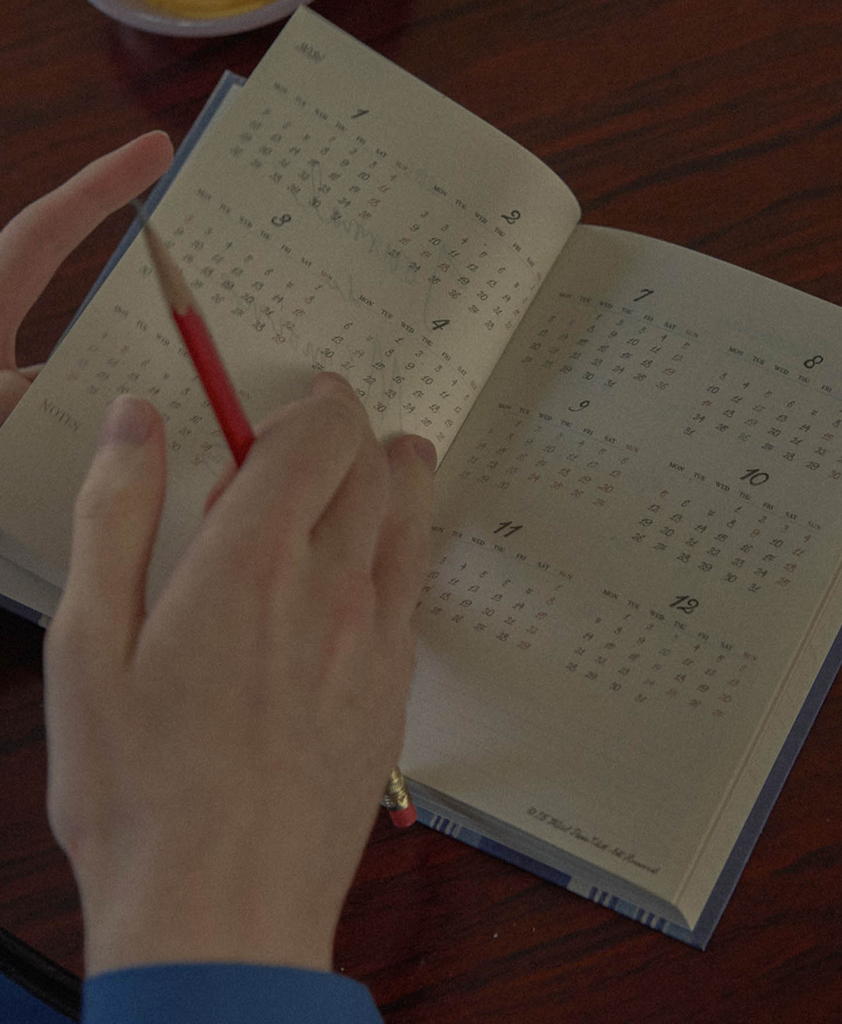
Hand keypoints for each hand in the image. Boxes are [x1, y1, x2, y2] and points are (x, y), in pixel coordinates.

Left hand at [0, 132, 173, 424]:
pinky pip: (65, 423)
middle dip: (138, 317)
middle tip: (199, 318)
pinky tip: (119, 468)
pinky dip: (91, 440)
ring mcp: (10, 384)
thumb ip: (10, 390)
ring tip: (169, 420)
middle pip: (81, 308)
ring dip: (116, 397)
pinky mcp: (15, 427)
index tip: (153, 149)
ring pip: (79, 378)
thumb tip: (83, 404)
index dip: (100, 186)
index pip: (48, 229)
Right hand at [45, 374, 435, 974]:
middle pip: (376, 467)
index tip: (302, 396)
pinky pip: (416, 587)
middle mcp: (332, 588)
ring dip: (399, 478)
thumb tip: (134, 425)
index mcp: (252, 563)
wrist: (223, 911)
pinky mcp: (394, 688)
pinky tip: (374, 564)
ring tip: (381, 465)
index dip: (316, 402)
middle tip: (323, 435)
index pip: (318, 437)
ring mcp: (376, 639)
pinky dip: (404, 548)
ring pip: (414, 519)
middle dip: (354, 432)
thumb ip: (116, 516)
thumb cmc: (141, 792)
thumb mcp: (90, 645)